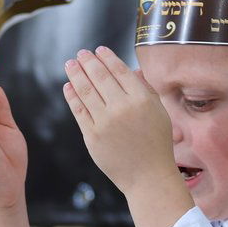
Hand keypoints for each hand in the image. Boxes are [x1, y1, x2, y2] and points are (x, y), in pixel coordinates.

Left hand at [63, 47, 176, 196]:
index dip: (107, 58)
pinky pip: (79, 111)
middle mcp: (122, 108)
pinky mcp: (91, 136)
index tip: (99, 50)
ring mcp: (105, 122)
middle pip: (100, 77)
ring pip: (86, 91)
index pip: (120, 71)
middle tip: (81, 53)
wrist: (148, 176)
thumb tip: (132, 70)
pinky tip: (68, 86)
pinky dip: (72, 96)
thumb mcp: (159, 112)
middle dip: (88, 62)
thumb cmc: (156, 144)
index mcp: (142, 99)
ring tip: (71, 64)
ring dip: (76, 74)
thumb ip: (145, 90)